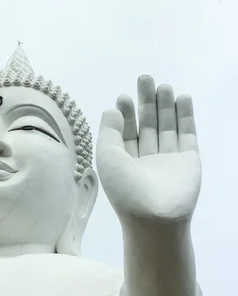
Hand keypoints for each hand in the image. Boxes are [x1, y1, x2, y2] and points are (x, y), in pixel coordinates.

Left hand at [96, 75, 200, 225]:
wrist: (156, 216)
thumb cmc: (126, 189)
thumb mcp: (107, 157)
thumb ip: (109, 131)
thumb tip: (112, 109)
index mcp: (124, 162)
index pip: (125, 132)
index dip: (125, 114)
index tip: (123, 98)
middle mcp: (146, 159)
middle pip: (147, 124)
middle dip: (146, 102)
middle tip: (145, 78)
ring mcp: (168, 159)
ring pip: (167, 126)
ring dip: (165, 106)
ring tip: (162, 86)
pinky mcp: (188, 159)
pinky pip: (187, 134)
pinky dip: (185, 116)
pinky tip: (182, 98)